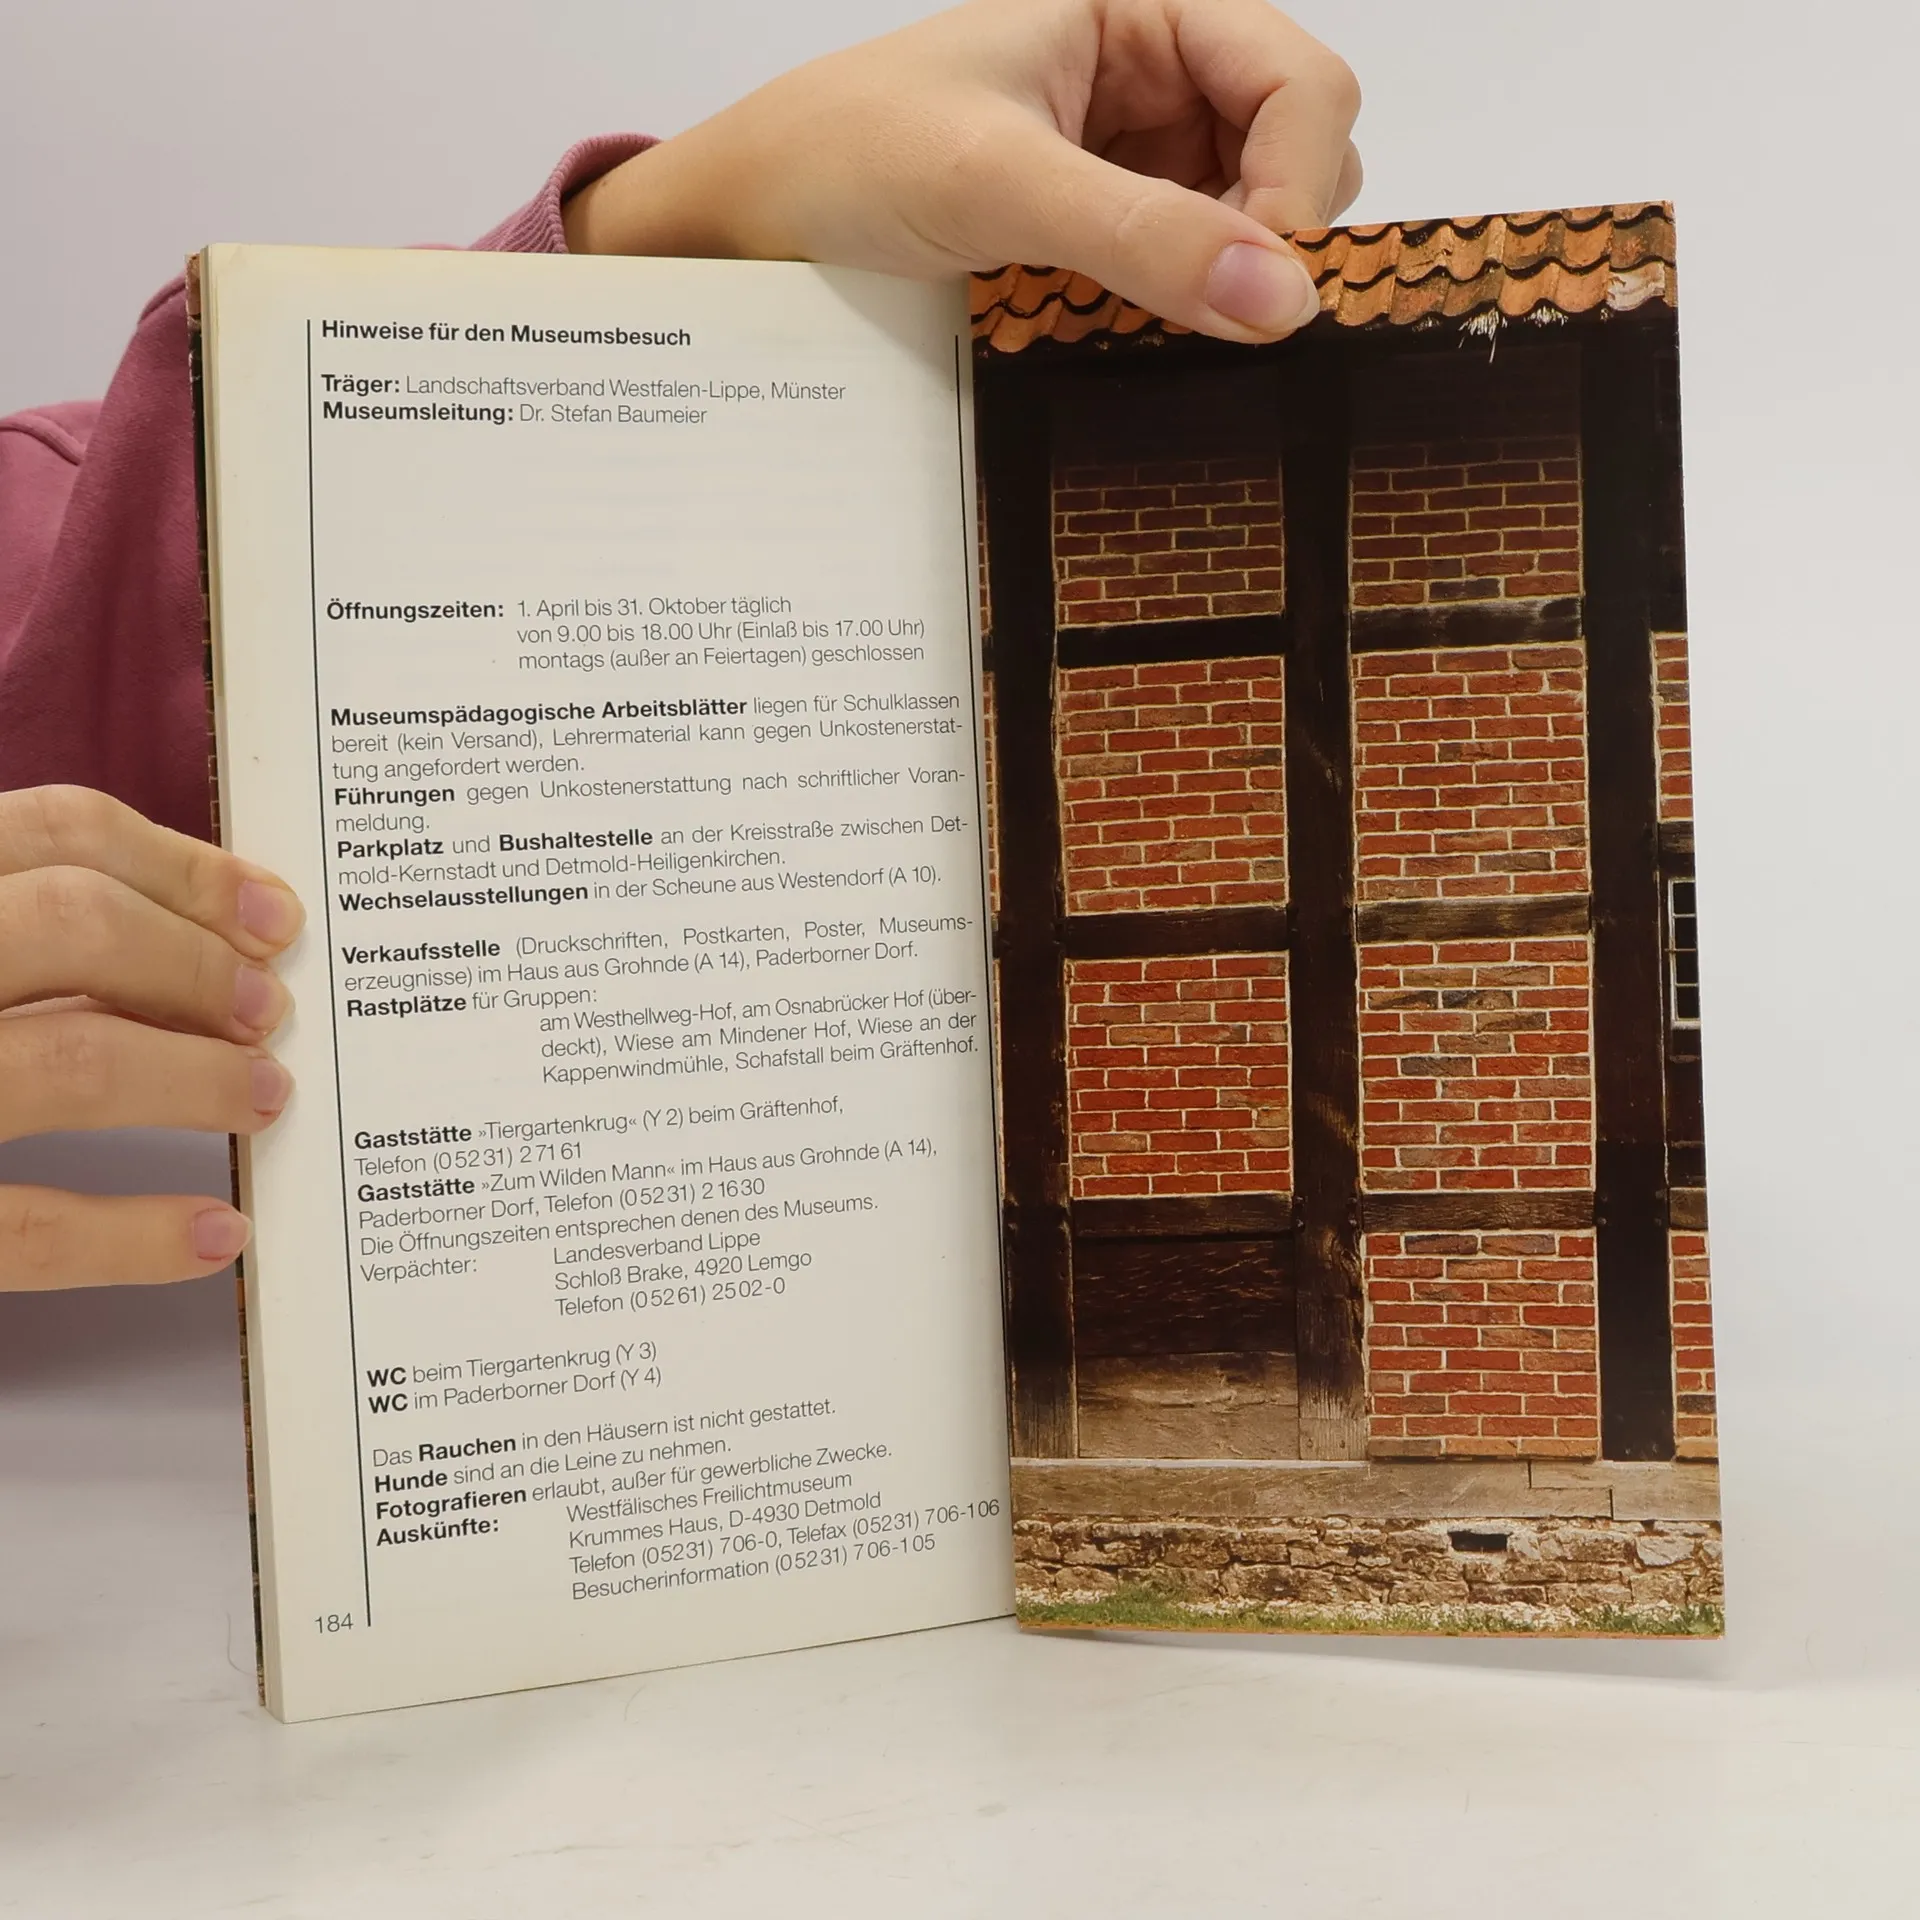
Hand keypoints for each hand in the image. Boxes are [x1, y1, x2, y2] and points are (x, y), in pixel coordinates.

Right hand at [0, 786, 301, 1289]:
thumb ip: (9, 929)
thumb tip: (187, 939)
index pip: (52, 832)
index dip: (187, 869)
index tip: (271, 914)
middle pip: (75, 924)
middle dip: (198, 964)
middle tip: (268, 1010)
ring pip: (67, 1062)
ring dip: (195, 1081)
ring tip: (262, 1097)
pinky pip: (21, 1228)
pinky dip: (133, 1235)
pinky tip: (212, 1231)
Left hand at [565, 0, 1361, 342]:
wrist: (754, 221)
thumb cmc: (850, 157)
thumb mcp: (997, 183)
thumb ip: (1144, 234)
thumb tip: (1287, 300)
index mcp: (1143, 9)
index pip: (1299, 81)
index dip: (1302, 182)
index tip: (1264, 282)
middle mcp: (1156, 72)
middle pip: (1299, 146)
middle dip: (1278, 230)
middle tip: (1213, 308)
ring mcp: (1137, 153)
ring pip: (1257, 216)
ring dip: (1236, 276)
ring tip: (1165, 318)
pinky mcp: (1107, 225)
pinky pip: (1195, 266)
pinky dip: (1193, 304)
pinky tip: (1148, 331)